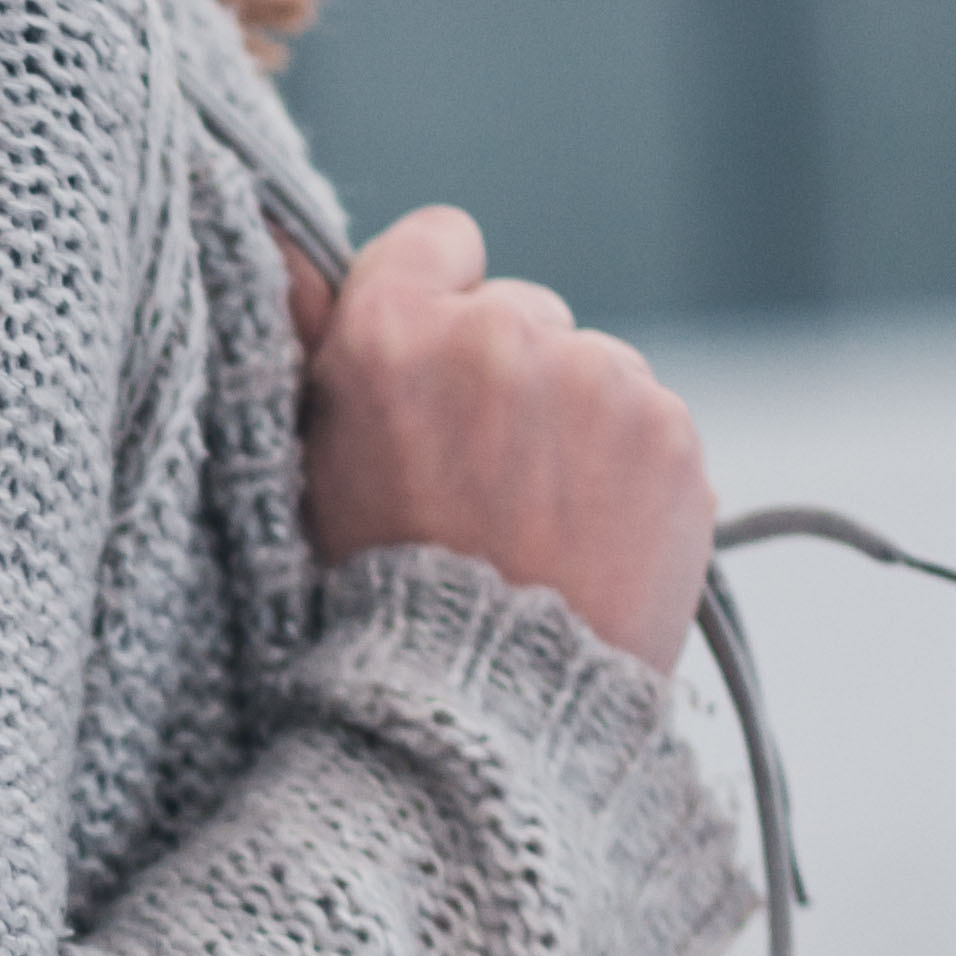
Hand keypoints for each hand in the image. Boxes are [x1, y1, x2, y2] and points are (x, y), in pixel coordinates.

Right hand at [288, 208, 711, 676]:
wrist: (488, 717)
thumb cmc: (376, 608)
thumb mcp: (309, 474)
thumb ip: (313, 347)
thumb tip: (284, 245)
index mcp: (392, 339)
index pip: (434, 239)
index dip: (428, 302)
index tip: (426, 372)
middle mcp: (502, 337)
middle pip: (518, 311)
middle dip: (502, 377)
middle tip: (474, 485)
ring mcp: (599, 380)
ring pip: (588, 370)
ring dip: (567, 426)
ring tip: (533, 527)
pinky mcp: (671, 433)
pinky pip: (645, 421)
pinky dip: (624, 469)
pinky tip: (585, 540)